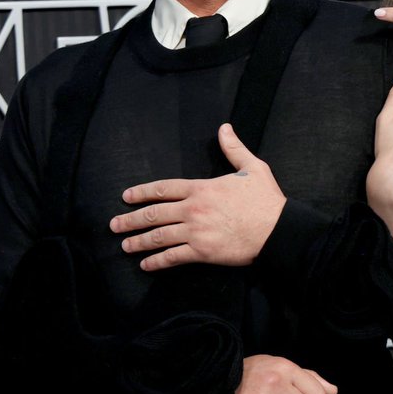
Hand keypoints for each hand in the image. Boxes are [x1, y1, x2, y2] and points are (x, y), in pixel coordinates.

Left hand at [111, 123, 285, 270]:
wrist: (278, 229)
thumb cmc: (266, 200)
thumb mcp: (252, 167)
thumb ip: (234, 149)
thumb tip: (224, 128)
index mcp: (202, 188)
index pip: (164, 188)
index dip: (142, 192)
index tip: (126, 197)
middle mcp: (193, 209)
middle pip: (153, 213)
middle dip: (131, 219)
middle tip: (114, 224)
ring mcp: (196, 232)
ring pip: (159, 236)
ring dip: (138, 241)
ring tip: (124, 245)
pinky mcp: (203, 252)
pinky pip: (173, 257)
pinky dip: (157, 261)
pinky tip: (146, 264)